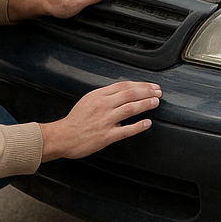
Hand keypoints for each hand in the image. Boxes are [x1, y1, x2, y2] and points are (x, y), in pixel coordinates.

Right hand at [39, 81, 160, 160]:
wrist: (62, 137)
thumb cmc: (75, 120)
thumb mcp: (88, 99)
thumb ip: (106, 95)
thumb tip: (125, 91)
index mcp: (99, 95)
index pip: (124, 85)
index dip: (141, 85)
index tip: (151, 86)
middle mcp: (103, 106)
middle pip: (130, 94)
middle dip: (147, 92)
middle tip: (158, 92)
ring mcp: (105, 121)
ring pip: (130, 109)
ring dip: (145, 104)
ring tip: (156, 102)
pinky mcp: (106, 136)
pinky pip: (126, 130)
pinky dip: (138, 126)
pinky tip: (147, 123)